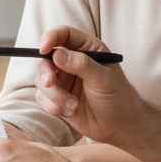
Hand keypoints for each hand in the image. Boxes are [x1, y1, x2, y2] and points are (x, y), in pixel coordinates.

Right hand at [33, 25, 147, 144]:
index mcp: (87, 49)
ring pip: (41, 80)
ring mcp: (63, 80)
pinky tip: (71, 112)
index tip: (44, 48)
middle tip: (50, 83)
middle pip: (46, 58)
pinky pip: (42, 98)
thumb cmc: (118, 98)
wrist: (119, 127)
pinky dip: (53, 107)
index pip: (64, 34)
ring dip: (54, 95)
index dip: (51, 37)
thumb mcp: (104, 79)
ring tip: (73, 106)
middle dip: (45, 72)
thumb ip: (82, 65)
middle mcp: (72, 61)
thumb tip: (57, 54)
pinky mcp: (57, 98)